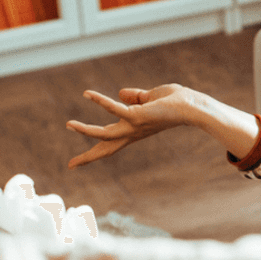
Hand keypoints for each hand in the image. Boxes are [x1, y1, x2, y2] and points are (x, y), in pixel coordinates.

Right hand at [66, 85, 199, 167]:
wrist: (192, 106)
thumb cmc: (176, 102)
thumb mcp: (151, 98)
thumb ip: (135, 97)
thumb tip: (121, 93)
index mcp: (133, 130)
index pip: (111, 143)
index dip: (95, 151)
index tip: (80, 161)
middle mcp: (131, 132)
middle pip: (106, 148)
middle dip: (88, 157)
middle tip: (70, 166)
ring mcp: (133, 126)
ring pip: (104, 134)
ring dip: (86, 130)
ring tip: (69, 124)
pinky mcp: (137, 116)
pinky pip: (114, 109)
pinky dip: (100, 101)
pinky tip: (87, 94)